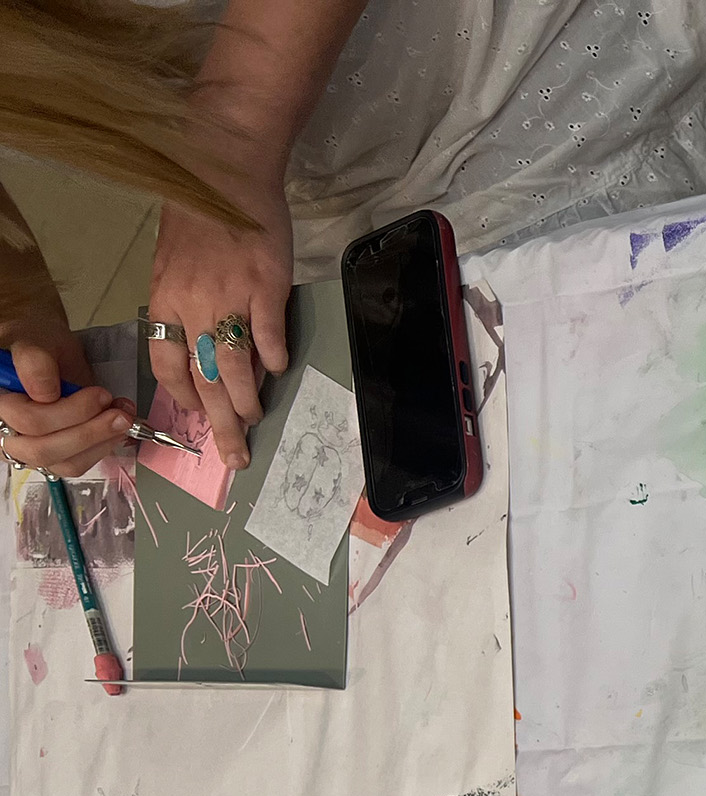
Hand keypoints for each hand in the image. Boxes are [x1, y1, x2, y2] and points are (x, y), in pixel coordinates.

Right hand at [0, 324, 135, 477]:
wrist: (45, 350)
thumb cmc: (36, 344)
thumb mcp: (35, 341)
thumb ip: (35, 363)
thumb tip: (44, 393)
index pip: (28, 421)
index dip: (70, 412)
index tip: (100, 394)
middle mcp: (5, 430)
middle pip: (43, 450)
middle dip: (89, 433)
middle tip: (119, 414)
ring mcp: (26, 447)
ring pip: (63, 463)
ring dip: (100, 443)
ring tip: (121, 418)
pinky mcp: (51, 455)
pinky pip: (76, 465)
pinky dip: (101, 449)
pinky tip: (114, 429)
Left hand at [146, 128, 292, 470]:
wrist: (225, 168)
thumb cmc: (201, 214)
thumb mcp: (175, 261)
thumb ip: (185, 303)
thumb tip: (204, 346)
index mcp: (165, 299)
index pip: (166, 362)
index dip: (182, 397)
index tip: (196, 419)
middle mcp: (192, 305)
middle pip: (202, 378)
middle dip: (216, 422)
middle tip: (234, 456)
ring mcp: (229, 296)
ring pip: (234, 365)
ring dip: (246, 398)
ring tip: (255, 420)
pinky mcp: (266, 285)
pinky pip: (267, 332)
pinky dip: (273, 355)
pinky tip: (280, 370)